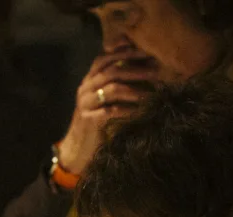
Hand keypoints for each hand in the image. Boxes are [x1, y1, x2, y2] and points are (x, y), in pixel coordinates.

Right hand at [57, 48, 159, 175]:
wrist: (77, 149)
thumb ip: (116, 84)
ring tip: (152, 93)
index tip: (146, 52)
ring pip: (112, 89)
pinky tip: (142, 111)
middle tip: (155, 71)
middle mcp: (85, 88)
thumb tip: (145, 70)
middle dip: (135, 69)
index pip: (104, 58)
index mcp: (89, 80)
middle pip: (111, 70)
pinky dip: (129, 110)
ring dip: (135, 90)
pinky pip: (112, 111)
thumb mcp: (104, 100)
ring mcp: (85, 103)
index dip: (125, 52)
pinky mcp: (89, 120)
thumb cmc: (96, 123)